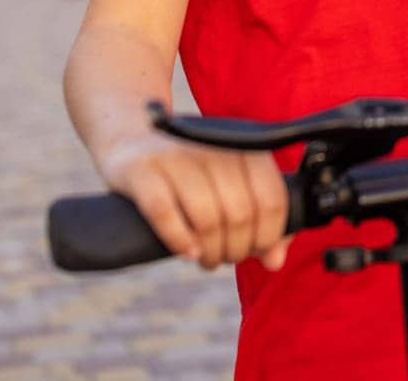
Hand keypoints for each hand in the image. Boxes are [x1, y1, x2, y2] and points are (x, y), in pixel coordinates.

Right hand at [99, 132, 292, 271]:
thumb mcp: (232, 187)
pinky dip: (179, 240)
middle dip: (236, 248)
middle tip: (226, 257)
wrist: (133, 146)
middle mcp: (214, 145)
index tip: (256, 251)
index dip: (267, 236)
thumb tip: (275, 262)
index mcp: (246, 146)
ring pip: (206, 217)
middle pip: (240, 213)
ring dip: (211, 252)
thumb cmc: (194, 176)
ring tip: (206, 259)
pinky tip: (187, 252)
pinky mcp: (142, 169)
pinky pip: (164, 213)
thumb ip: (261, 220)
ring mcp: (177, 155)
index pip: (271, 199)